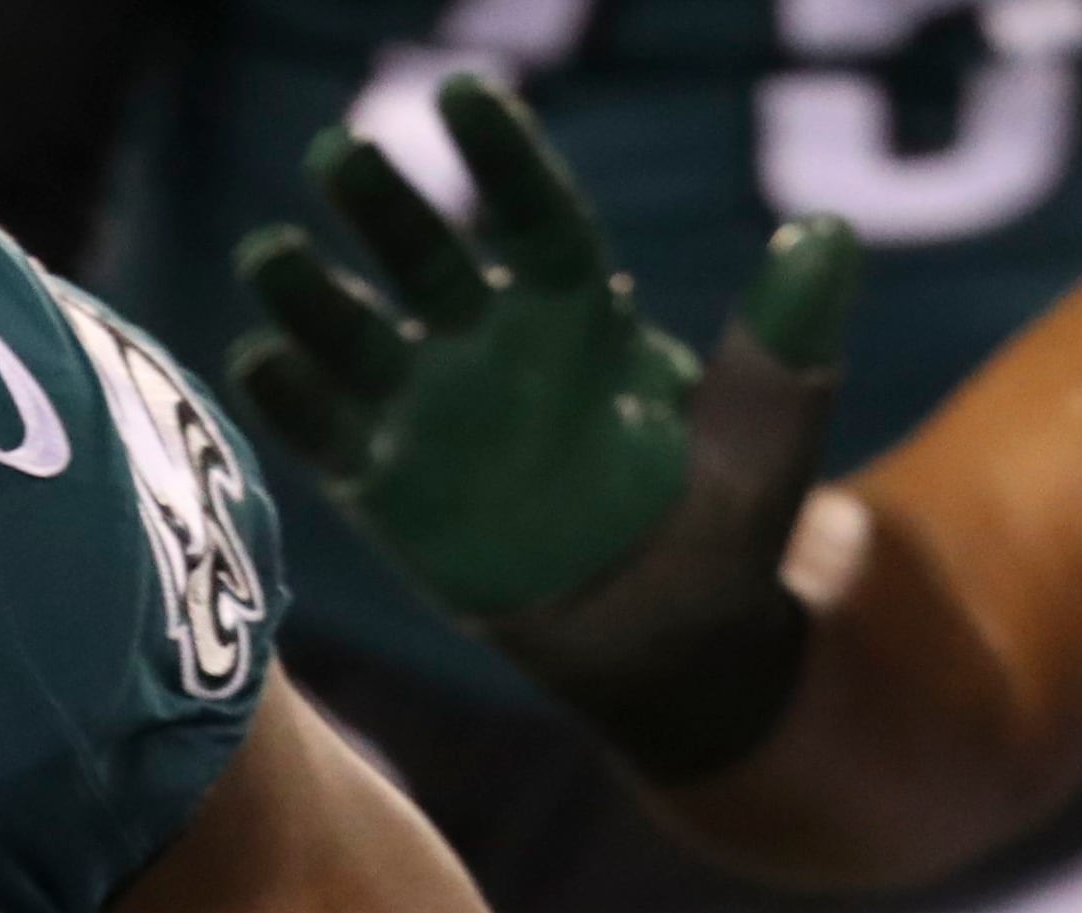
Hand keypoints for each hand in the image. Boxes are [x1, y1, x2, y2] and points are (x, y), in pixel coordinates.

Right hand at [228, 74, 855, 778]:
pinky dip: (294, 402)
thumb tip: (825, 235)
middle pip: (429, 262)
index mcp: (579, 320)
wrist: (665, 649)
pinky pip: (332, 438)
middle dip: (386, 209)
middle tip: (338, 152)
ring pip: (361, 339)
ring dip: (314, 298)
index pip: (532, 219)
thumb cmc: (721, 535)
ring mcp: (433, 418)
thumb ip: (783, 354)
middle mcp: (491, 350)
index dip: (500, 159)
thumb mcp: (764, 450)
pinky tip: (256, 360)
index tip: (463, 94)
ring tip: (268, 254)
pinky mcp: (390, 492)